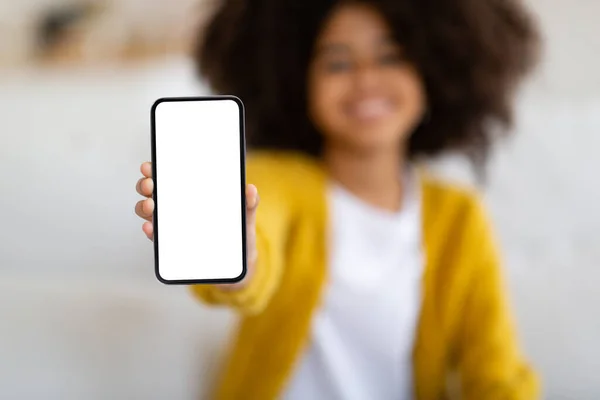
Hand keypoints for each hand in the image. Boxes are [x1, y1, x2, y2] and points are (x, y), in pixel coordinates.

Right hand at [134, 162, 259, 286]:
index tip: (149, 165)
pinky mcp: (171, 244)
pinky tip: (151, 227)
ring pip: (149, 211)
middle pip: (153, 191)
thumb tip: (251, 189)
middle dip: (146, 185)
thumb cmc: (238, 233)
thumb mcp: (245, 217)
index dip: (156, 168)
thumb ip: (249, 204)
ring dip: (144, 207)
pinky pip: (156, 236)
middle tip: (150, 185)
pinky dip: (150, 230)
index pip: (170, 176)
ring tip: (150, 206)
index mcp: (192, 193)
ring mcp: (172, 225)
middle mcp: (177, 206)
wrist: (238, 262)